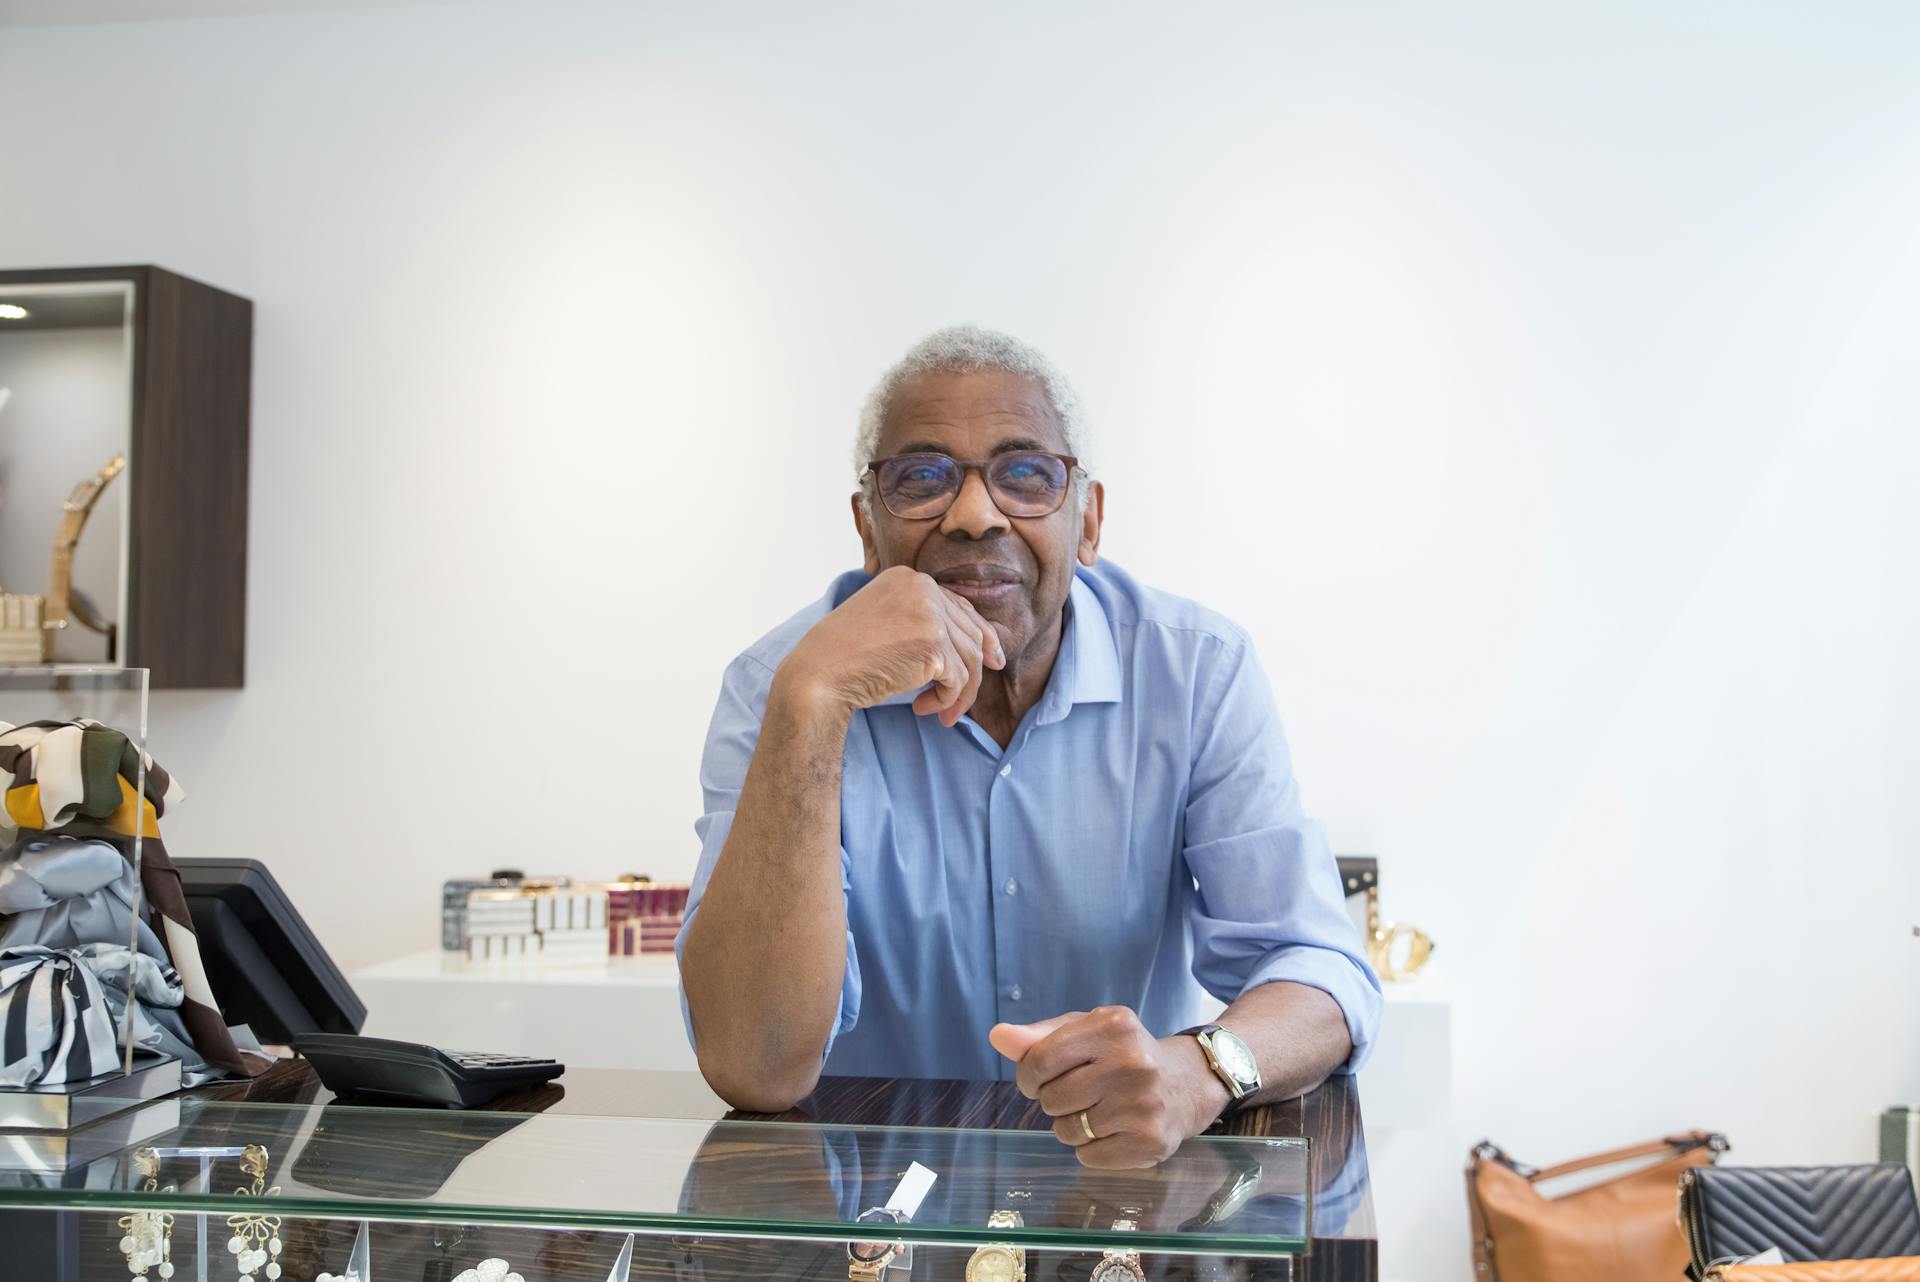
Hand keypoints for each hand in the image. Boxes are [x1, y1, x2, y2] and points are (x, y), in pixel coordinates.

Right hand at [778, 566, 1005, 725]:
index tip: (990, 660)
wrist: (818, 674)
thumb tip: (975, 643)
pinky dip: (948, 700)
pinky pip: (959, 679)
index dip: (978, 635)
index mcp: (908, 578)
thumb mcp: (885, 622)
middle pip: (970, 632)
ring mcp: (930, 614)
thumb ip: (922, 621)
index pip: (958, 606)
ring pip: (970, 659)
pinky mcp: (934, 644)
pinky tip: (926, 709)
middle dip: (976, 669)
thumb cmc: (844, 656)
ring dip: (960, 693)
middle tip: (967, 700)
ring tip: (942, 713)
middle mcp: (923, 587)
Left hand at [989, 1007, 1231, 1168]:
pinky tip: (1114, 1130)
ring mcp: (1143, 1105)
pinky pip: (1088, 1157)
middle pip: (1051, 1099)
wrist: (1185, 1084)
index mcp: (1113, 1026)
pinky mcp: (1150, 1141)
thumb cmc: (1122, 1054)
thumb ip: (1039, 1036)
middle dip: (1054, 1100)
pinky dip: (1091, 1148)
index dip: (1028, 1076)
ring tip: (1099, 1110)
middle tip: (1081, 1092)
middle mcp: (1132, 1063)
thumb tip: (997, 1036)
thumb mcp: (1085, 1032)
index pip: (1039, 1061)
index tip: (1037, 1079)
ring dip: (1072, 1125)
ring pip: (1067, 1131)